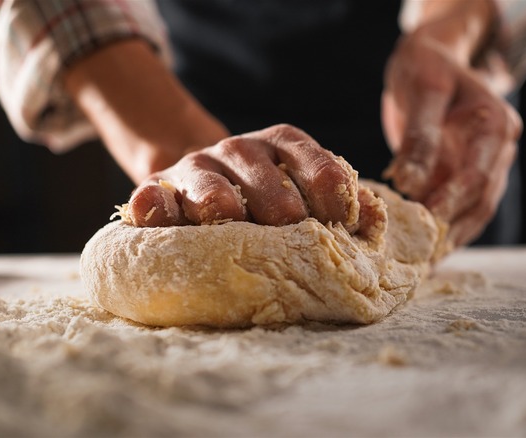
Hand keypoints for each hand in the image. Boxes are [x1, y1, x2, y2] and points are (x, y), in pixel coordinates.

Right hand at [123, 124, 359, 228]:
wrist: (199, 187)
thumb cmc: (262, 200)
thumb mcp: (301, 189)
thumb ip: (337, 201)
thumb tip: (372, 218)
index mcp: (283, 145)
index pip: (315, 164)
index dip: (331, 194)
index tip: (342, 225)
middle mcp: (240, 148)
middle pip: (265, 180)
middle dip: (280, 213)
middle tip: (290, 244)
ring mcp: (197, 166)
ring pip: (211, 188)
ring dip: (224, 208)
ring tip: (232, 226)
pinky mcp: (157, 187)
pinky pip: (153, 195)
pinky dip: (154, 204)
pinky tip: (156, 207)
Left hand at [381, 3, 521, 246]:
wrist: (433, 60)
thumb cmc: (426, 68)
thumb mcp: (423, 90)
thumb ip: (419, 136)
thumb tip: (409, 182)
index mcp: (496, 125)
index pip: (478, 173)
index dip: (454, 200)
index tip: (427, 222)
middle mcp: (499, 150)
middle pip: (481, 200)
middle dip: (452, 230)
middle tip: (420, 257)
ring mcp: (487, 165)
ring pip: (474, 212)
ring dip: (450, 238)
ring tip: (421, 264)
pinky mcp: (468, 176)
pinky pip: (461, 209)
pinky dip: (444, 230)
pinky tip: (423, 251)